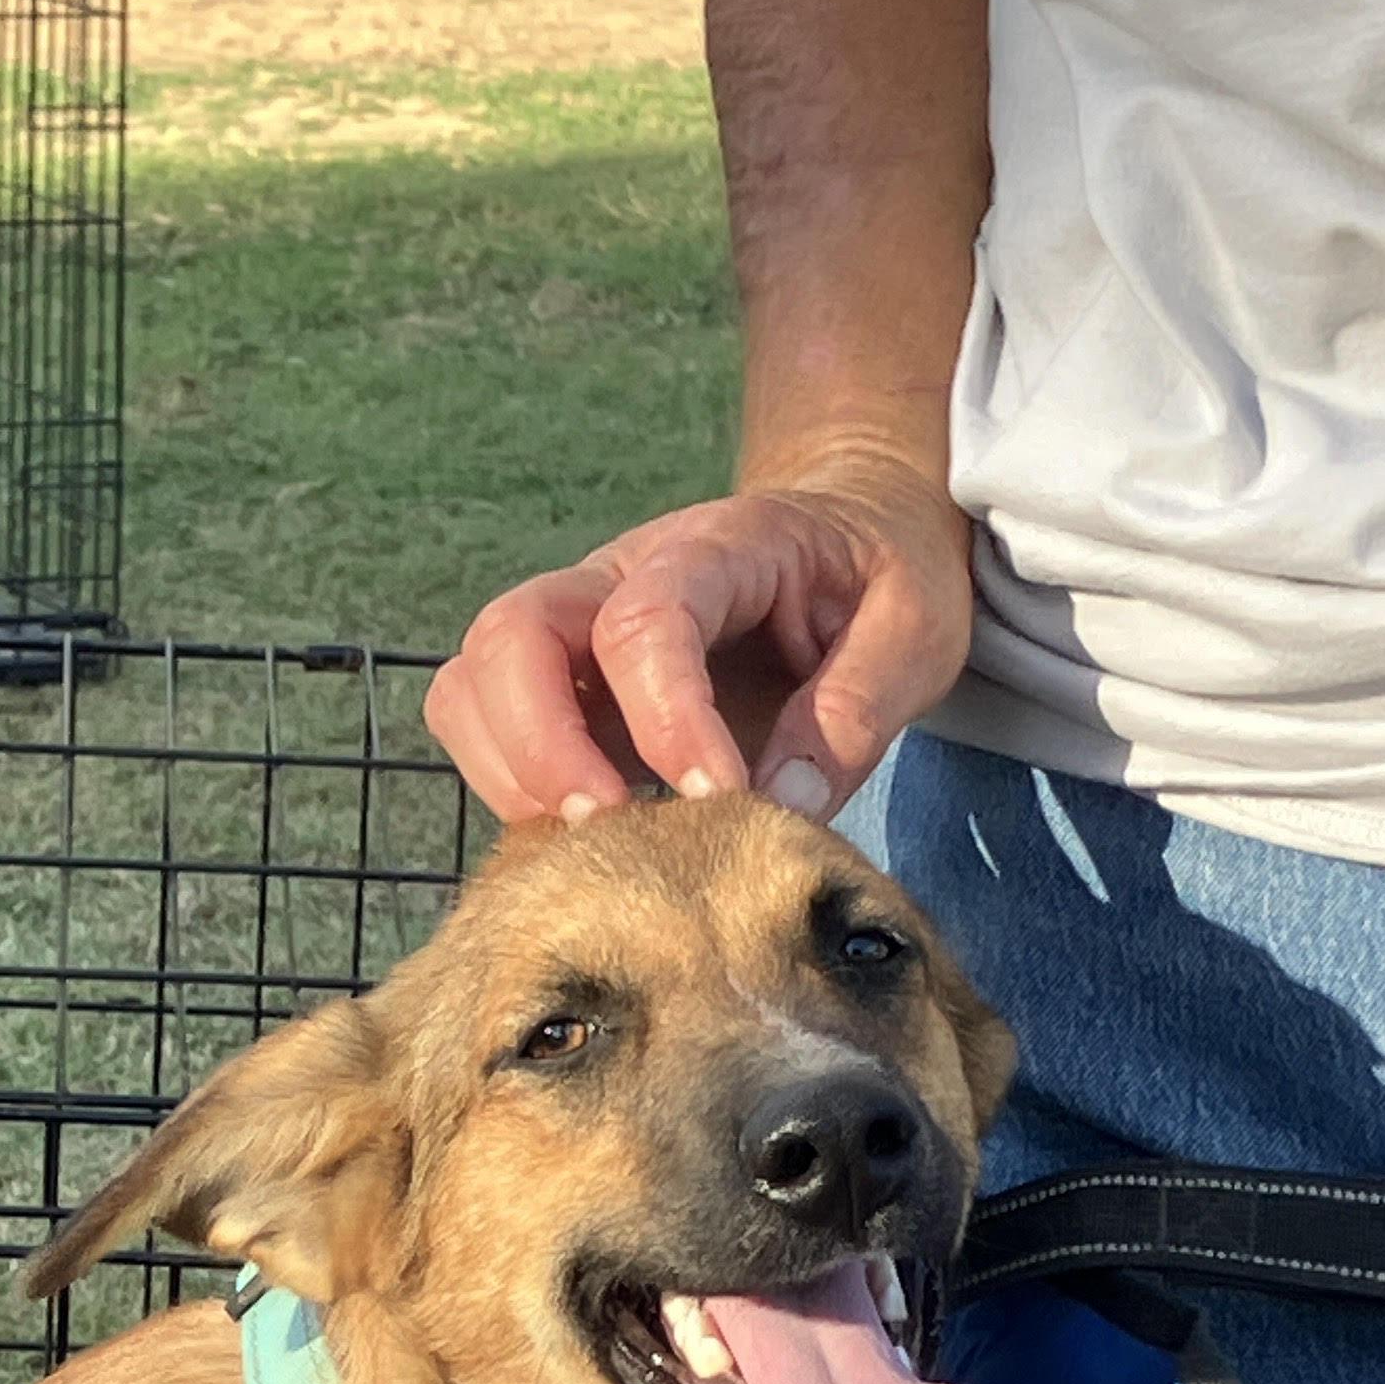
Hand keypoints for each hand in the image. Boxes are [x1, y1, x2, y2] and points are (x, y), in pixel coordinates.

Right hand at [425, 461, 971, 827]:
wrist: (846, 536)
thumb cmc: (879, 577)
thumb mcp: (913, 630)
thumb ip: (856, 711)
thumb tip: (780, 805)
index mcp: (712, 549)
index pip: (644, 623)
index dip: (666, 721)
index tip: (717, 802)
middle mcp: (615, 580)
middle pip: (509, 637)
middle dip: (542, 747)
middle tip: (612, 828)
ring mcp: (574, 637)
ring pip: (471, 687)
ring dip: (512, 776)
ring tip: (594, 847)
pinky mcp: (562, 695)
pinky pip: (488, 740)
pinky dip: (516, 798)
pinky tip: (591, 845)